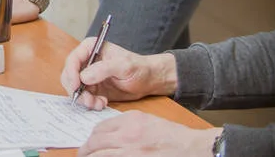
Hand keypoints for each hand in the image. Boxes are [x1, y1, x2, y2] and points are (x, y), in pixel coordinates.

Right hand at [62, 39, 177, 109]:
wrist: (148, 80)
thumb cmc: (138, 67)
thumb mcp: (123, 65)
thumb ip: (103, 69)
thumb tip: (83, 77)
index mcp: (90, 48)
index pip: (73, 60)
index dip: (71, 73)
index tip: (76, 86)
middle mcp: (86, 61)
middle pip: (69, 75)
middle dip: (76, 89)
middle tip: (88, 100)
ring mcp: (88, 75)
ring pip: (75, 88)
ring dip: (84, 98)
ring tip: (98, 103)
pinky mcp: (93, 88)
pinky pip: (84, 97)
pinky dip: (90, 103)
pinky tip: (102, 103)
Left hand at [78, 111, 220, 155]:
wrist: (192, 147)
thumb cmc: (172, 135)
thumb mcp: (146, 121)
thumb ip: (126, 124)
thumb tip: (108, 134)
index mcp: (130, 121)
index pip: (100, 128)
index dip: (92, 137)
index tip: (89, 142)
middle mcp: (127, 135)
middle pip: (96, 142)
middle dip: (86, 149)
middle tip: (81, 154)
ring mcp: (131, 150)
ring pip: (101, 154)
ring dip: (91, 156)